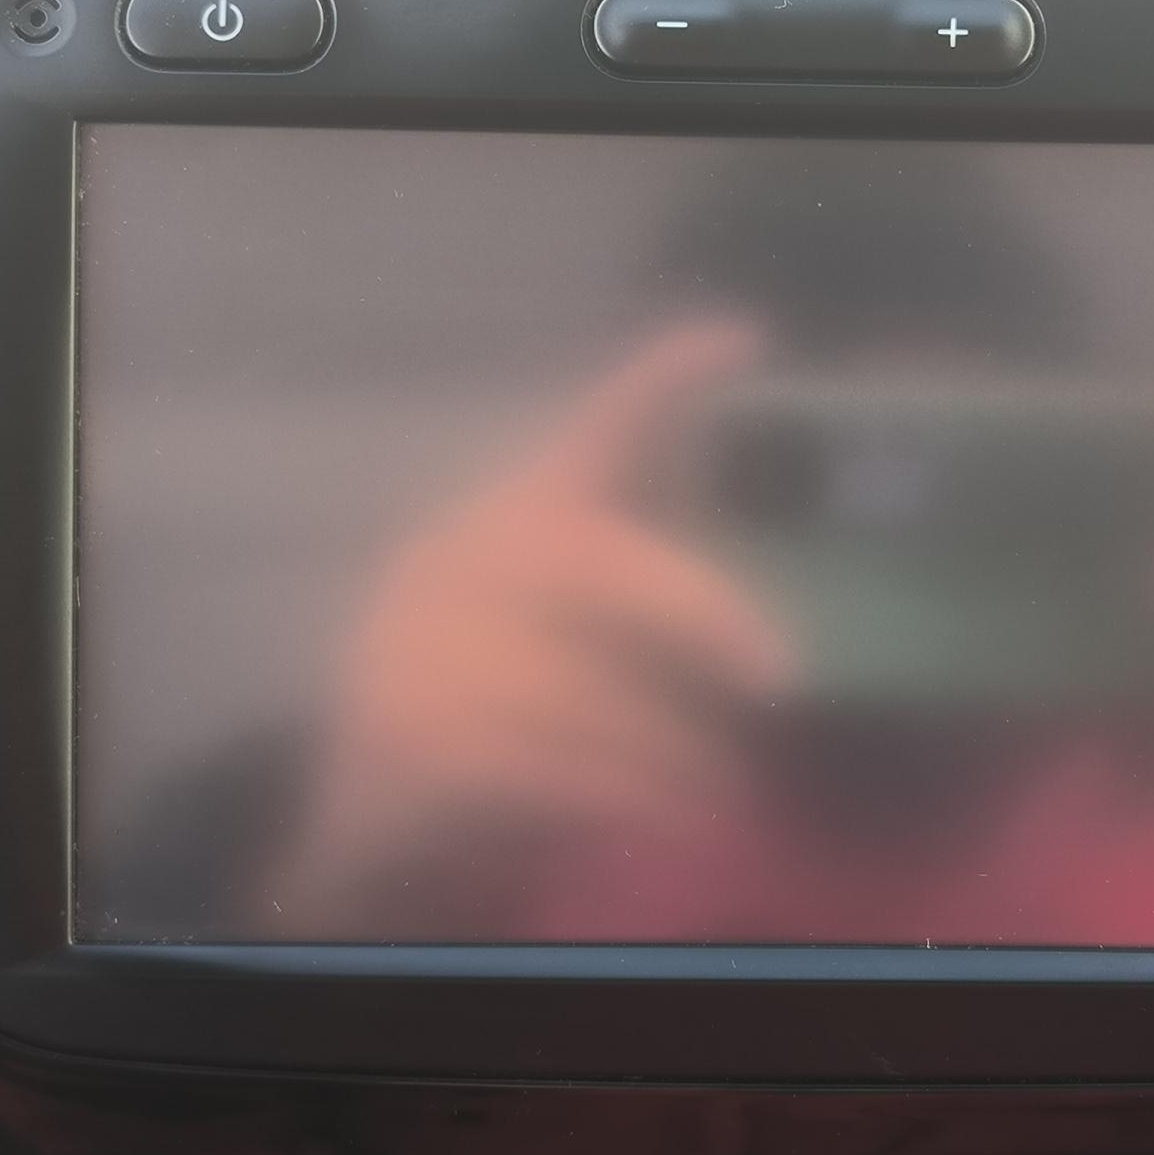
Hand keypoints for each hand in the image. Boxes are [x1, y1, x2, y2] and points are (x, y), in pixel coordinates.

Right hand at [268, 322, 790, 927]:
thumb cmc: (510, 695)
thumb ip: (651, 587)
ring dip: (678, 750)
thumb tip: (775, 598)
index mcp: (524, 515)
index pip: (598, 430)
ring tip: (730, 788)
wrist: (372, 800)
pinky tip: (673, 817)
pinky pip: (551, 768)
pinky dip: (629, 798)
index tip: (739, 337)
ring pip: (589, 691)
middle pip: (603, 568)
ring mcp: (427, 646)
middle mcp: (469, 560)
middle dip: (706, 620)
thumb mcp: (573, 625)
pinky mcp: (412, 738)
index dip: (664, 381)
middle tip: (782, 680)